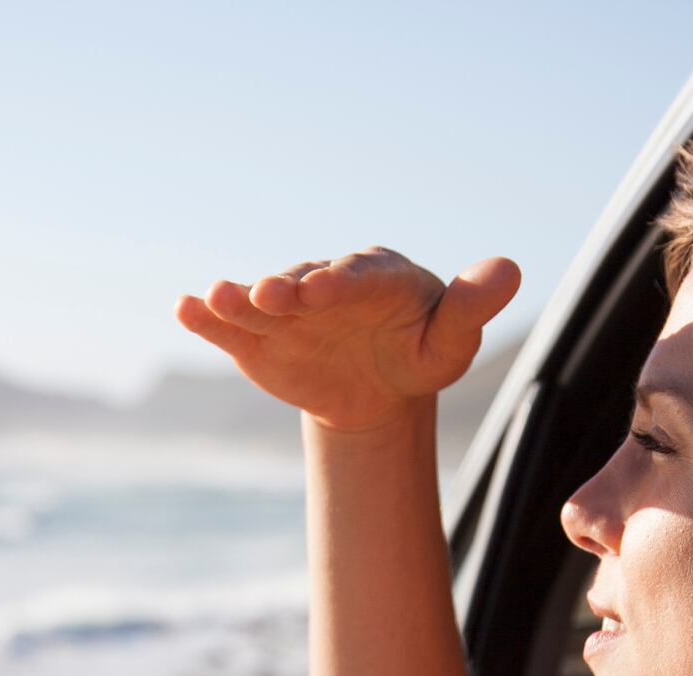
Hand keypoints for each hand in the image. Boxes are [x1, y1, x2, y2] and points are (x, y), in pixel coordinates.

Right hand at [176, 249, 519, 433]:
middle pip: (301, 284)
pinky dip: (206, 318)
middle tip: (268, 294)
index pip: (356, 277)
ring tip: (213, 298)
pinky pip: (231, 327)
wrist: (375, 389)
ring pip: (259, 302)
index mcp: (376, 277)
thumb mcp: (450, 341)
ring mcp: (286, 310)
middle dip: (284, 289)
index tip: (322, 290)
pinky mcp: (258, 337)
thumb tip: (508, 269)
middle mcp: (323, 283)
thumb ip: (470, 306)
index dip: (338, 283)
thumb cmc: (418, 354)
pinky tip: (184, 308)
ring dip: (236, 299)